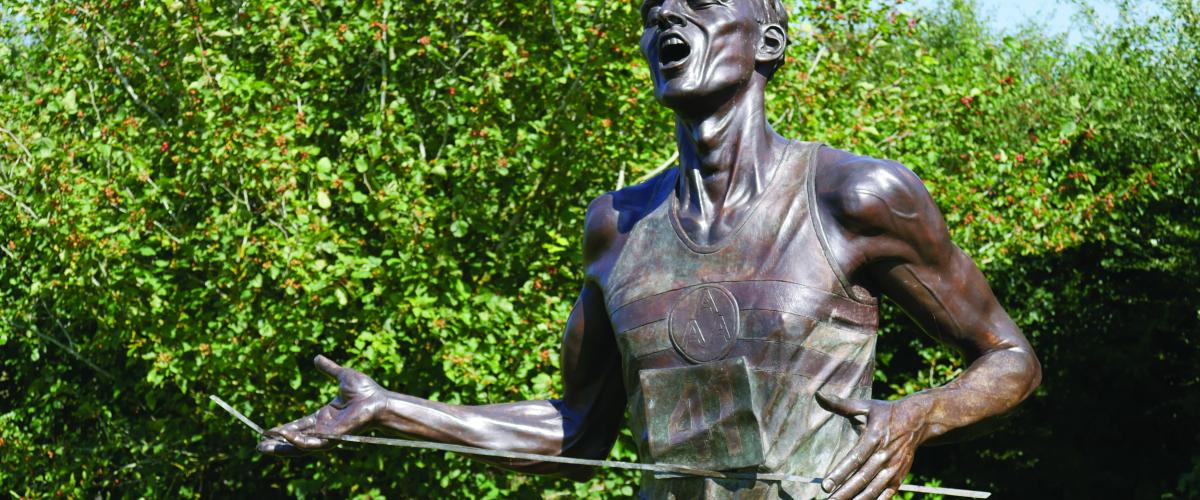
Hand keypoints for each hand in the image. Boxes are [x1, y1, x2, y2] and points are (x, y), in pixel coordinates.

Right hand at [257, 355, 388, 455]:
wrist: (380, 400)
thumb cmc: (366, 391)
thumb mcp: (342, 376)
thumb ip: (329, 369)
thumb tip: (317, 358)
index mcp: (323, 417)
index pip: (298, 426)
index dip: (283, 430)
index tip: (266, 432)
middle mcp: (324, 429)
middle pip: (295, 440)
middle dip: (277, 444)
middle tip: (259, 446)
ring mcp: (328, 436)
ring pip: (300, 445)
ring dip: (282, 446)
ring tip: (264, 446)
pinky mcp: (333, 438)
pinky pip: (311, 443)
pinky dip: (297, 441)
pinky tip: (284, 436)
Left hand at [815, 393, 932, 499]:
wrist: (918, 420)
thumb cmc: (885, 413)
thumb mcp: (865, 406)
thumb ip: (840, 404)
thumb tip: (818, 395)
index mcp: (874, 437)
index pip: (854, 459)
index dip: (839, 473)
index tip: (825, 485)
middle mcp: (884, 455)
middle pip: (862, 478)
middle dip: (844, 492)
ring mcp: (893, 467)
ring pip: (874, 489)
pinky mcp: (899, 475)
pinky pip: (887, 493)